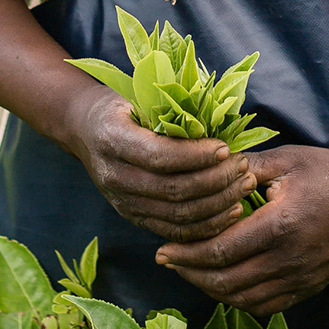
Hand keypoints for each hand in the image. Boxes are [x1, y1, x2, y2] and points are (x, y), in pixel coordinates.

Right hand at [64, 87, 256, 242]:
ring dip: (217, 204)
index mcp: (112, 139)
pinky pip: (174, 231)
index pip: (159, 156)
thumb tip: (220, 121)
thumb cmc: (122, 106)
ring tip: (243, 187)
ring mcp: (122, 202)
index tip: (226, 147)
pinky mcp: (133, 218)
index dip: (196, 156)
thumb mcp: (139, 97)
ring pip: (177, 215)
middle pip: (172, 190)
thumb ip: (170, 111)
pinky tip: (230, 211)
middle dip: (215, 181)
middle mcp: (114, 176)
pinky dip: (206, 226)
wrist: (85, 131)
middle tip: (243, 167)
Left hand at [155, 145, 328, 314]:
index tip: (162, 249)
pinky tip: (224, 284)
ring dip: (211, 289)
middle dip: (191, 273)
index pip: (221, 250)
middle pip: (226, 281)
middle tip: (168, 261)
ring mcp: (302, 278)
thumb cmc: (328, 171)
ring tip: (191, 272)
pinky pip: (266, 305)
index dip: (186, 253)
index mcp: (280, 225)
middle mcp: (290, 259)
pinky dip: (239, 300)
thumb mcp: (285, 159)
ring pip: (244, 299)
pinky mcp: (310, 287)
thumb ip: (244, 167)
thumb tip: (203, 170)